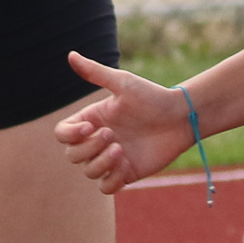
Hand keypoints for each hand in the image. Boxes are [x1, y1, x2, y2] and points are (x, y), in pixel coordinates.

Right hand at [53, 52, 201, 192]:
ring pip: (88, 172)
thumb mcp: (123, 83)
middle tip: (111, 135)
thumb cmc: (152, 97)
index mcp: (92, 119)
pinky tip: (126, 166)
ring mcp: (111, 158)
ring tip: (121, 150)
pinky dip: (111, 180)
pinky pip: (106, 187)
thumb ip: (95, 72)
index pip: (62, 133)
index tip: (88, 128)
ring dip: (101, 163)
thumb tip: (70, 54)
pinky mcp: (126, 173)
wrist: (181, 118)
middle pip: (72, 155)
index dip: (69, 134)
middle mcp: (97, 140)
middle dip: (89, 148)